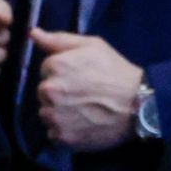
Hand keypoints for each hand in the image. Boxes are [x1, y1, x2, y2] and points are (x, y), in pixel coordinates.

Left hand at [29, 29, 143, 152]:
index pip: (45, 69)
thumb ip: (59, 40)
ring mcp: (54, 116)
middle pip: (43, 92)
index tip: (79, 76)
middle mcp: (49, 91)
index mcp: (55, 66)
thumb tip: (32, 33)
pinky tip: (81, 124)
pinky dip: (64, 130)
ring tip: (82, 110)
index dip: (62, 72)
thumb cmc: (115, 71)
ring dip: (58, 112)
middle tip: (81, 94)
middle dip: (58, 92)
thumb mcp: (91, 46)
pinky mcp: (62, 137)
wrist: (137, 105)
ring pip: (46, 113)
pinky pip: (53, 133)